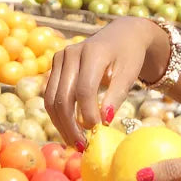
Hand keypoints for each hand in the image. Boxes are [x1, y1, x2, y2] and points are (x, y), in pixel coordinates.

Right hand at [44, 17, 168, 149]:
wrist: (122, 34)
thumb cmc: (129, 55)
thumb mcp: (129, 74)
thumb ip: (116, 96)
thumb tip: (103, 121)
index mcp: (93, 52)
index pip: (84, 90)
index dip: (88, 114)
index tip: (98, 132)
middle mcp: (71, 53)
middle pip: (63, 97)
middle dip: (70, 125)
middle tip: (82, 146)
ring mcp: (60, 57)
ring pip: (51, 98)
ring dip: (60, 124)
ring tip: (75, 142)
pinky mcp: (55, 64)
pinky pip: (51, 94)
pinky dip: (58, 115)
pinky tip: (69, 129)